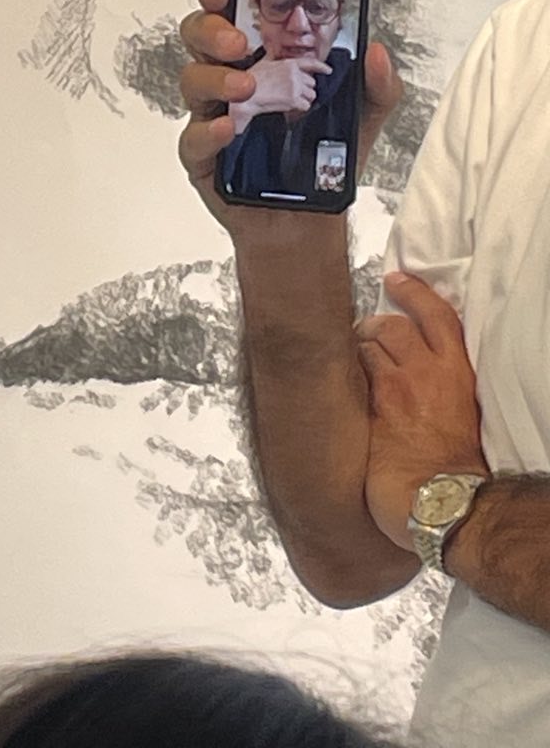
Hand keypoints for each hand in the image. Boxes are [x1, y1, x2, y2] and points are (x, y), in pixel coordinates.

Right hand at [178, 0, 401, 229]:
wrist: (308, 223)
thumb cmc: (324, 161)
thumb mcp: (365, 116)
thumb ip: (377, 84)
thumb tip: (375, 51)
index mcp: (263, 58)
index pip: (234, 12)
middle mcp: (231, 78)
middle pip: (199, 36)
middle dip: (211, 28)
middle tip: (238, 42)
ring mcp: (212, 115)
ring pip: (192, 79)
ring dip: (214, 76)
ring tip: (244, 88)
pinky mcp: (202, 156)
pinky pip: (192, 136)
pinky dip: (207, 130)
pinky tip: (229, 129)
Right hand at [227, 54, 330, 133]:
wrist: (245, 96)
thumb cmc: (250, 81)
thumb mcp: (261, 63)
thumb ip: (271, 57)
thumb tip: (272, 52)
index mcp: (288, 64)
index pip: (311, 63)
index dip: (321, 67)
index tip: (328, 70)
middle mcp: (294, 74)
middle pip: (312, 83)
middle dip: (304, 89)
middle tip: (293, 93)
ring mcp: (295, 87)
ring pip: (311, 95)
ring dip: (303, 99)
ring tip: (290, 100)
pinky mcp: (294, 100)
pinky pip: (306, 106)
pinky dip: (299, 108)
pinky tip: (289, 107)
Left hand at [357, 272, 487, 549]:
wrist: (447, 509)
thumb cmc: (457, 474)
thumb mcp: (462, 419)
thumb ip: (440, 391)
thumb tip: (420, 380)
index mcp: (458, 376)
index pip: (438, 317)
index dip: (415, 293)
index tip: (397, 280)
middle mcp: (428, 374)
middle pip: (391, 325)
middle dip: (372, 324)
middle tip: (363, 336)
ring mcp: (398, 389)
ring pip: (364, 344)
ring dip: (352, 348)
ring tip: (349, 362)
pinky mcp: (371, 409)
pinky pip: (346, 374)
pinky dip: (336, 372)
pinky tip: (327, 381)